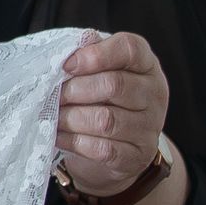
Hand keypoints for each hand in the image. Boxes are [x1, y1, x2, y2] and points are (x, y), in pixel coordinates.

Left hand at [57, 31, 170, 196]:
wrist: (117, 146)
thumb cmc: (100, 98)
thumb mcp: (98, 71)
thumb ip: (87, 56)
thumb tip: (68, 52)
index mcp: (145, 65)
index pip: (130, 48)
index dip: (95, 54)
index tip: (67, 65)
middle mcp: (154, 93)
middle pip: (113, 85)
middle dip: (74, 89)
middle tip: (51, 95)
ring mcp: (149, 127)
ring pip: (105, 120)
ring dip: (69, 117)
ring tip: (52, 115)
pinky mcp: (136, 155)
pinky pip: (102, 148)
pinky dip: (73, 141)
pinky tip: (58, 135)